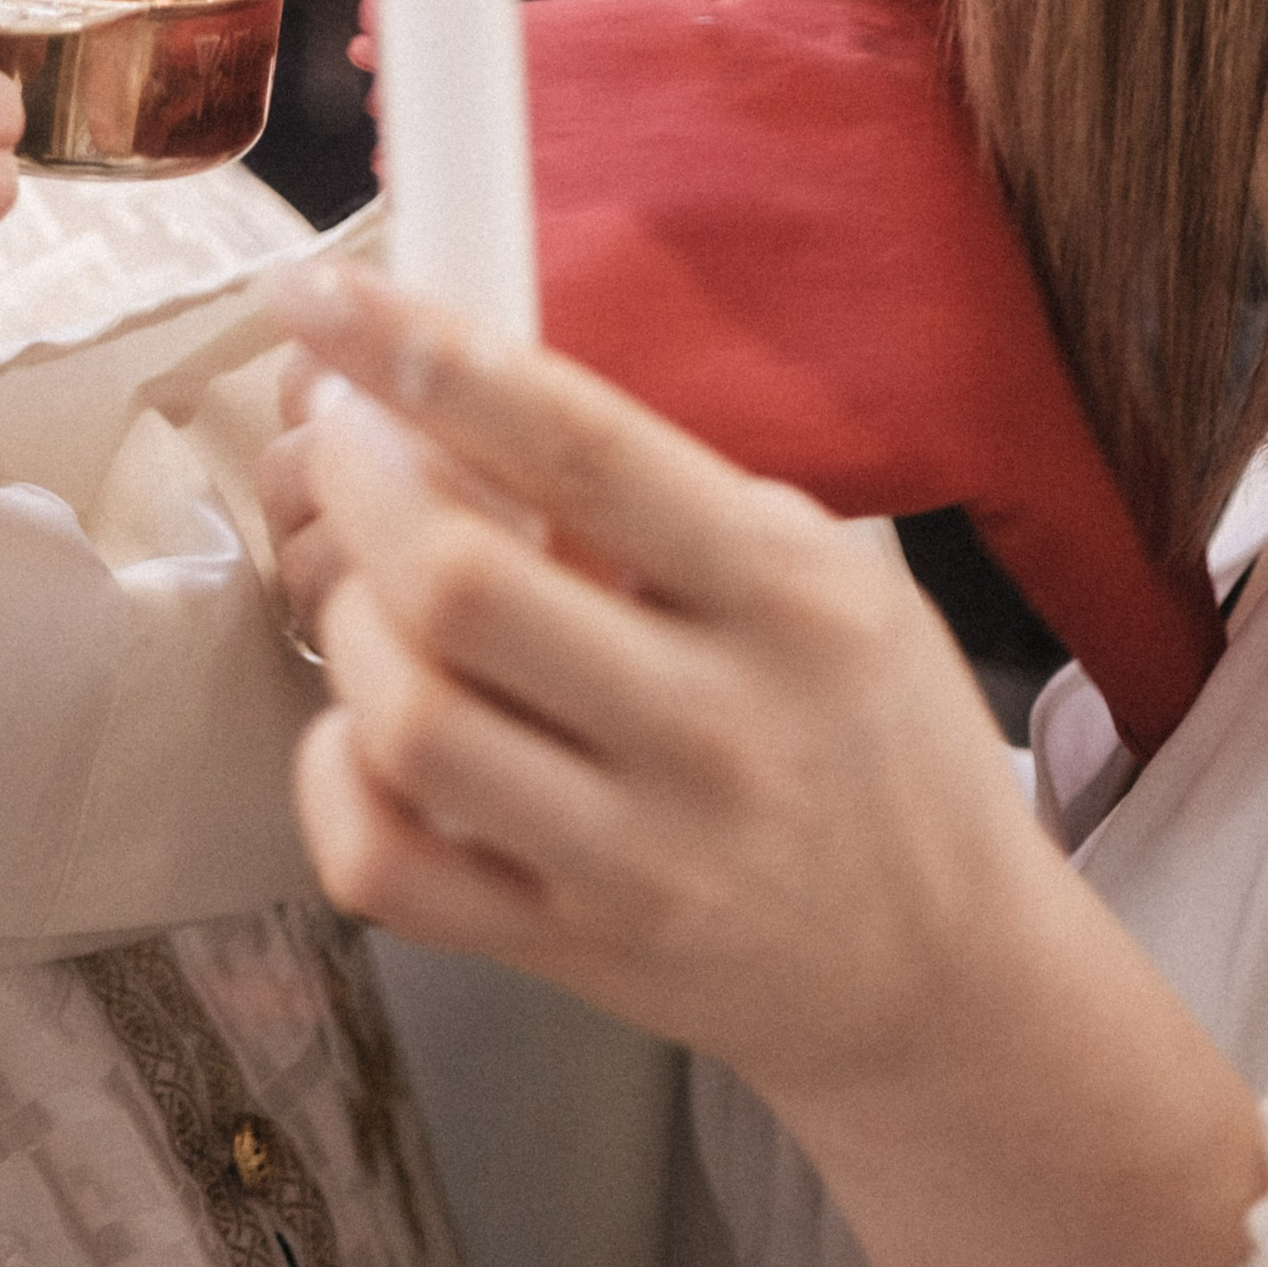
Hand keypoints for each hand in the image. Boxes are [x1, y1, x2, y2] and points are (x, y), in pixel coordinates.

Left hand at [277, 260, 1267, 1266]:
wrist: (942, 974)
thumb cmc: (867, 735)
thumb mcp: (825, 574)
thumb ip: (665, 498)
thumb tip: (455, 393)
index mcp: (786, 596)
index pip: (580, 444)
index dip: (426, 354)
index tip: (324, 292)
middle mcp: (714, 726)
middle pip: (457, 581)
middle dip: (359, 480)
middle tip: (348, 441)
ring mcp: (636, 856)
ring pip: (407, 717)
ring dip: (344, 620)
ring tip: (367, 585)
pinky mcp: (570, 956)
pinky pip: (385, 862)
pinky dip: (334, 776)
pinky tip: (363, 726)